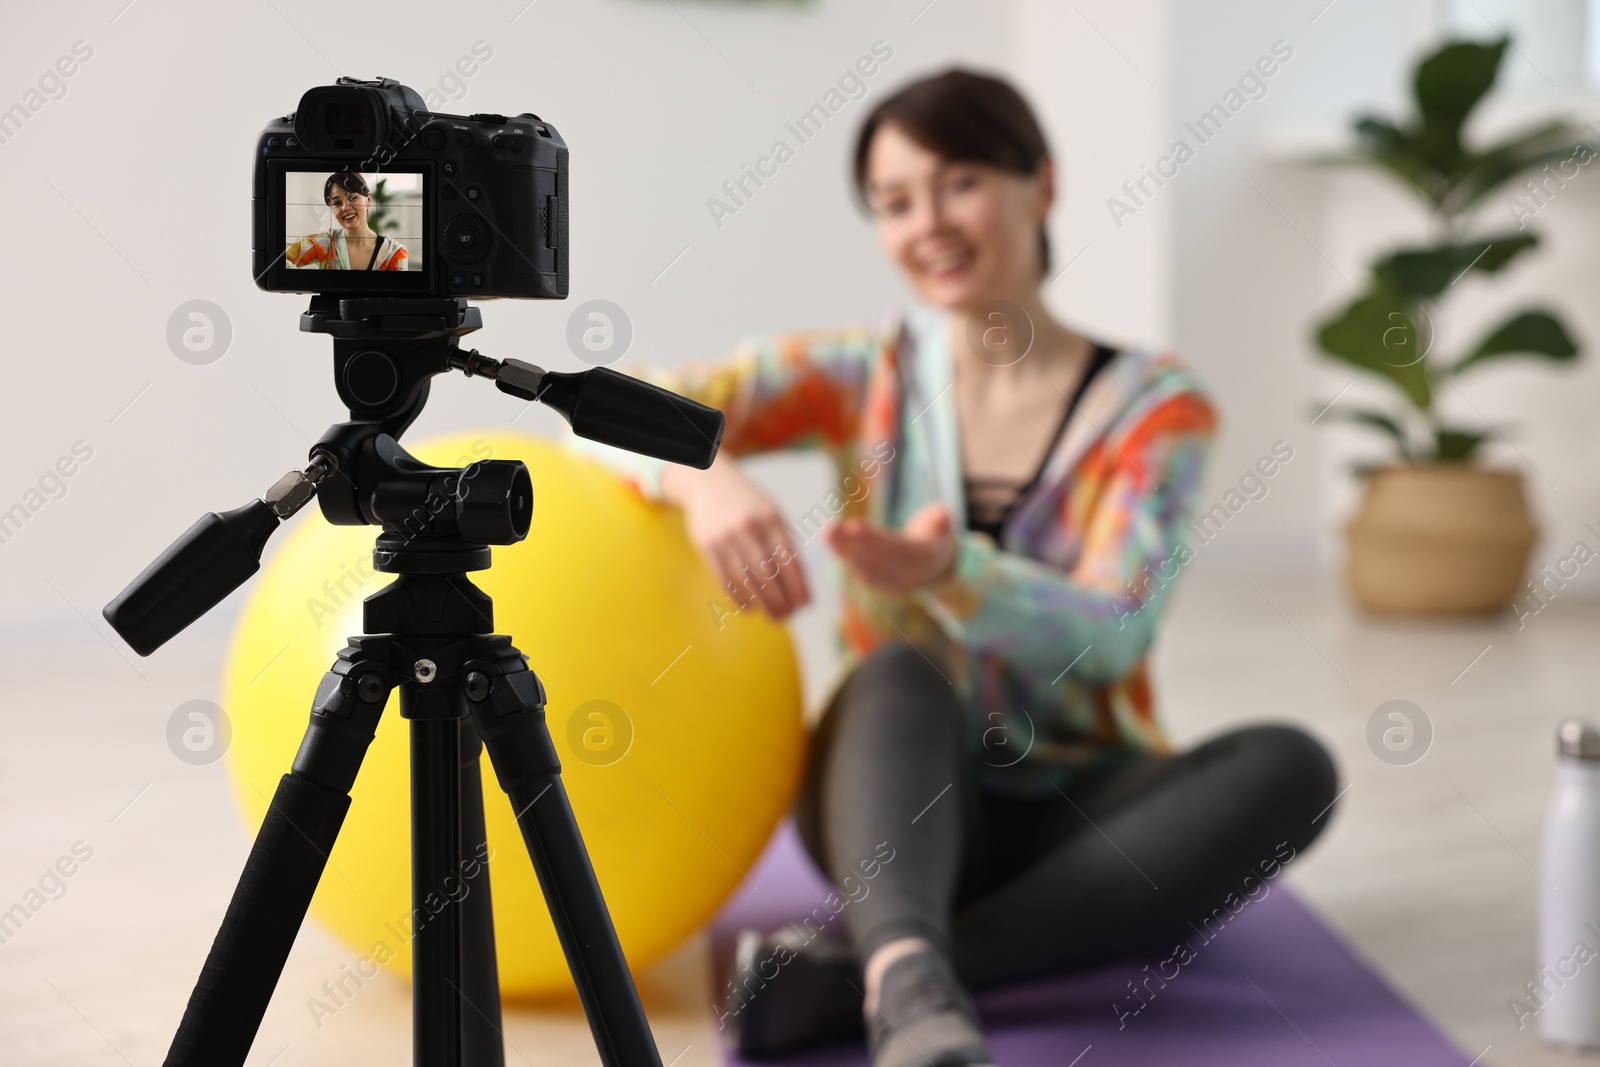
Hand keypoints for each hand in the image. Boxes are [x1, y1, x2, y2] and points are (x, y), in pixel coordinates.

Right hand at [663, 453, 809, 619]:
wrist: (708, 481)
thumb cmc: (747, 503)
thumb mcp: (771, 512)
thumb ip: (784, 541)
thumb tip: (801, 582)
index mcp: (771, 518)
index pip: (789, 559)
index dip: (799, 586)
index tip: (806, 604)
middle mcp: (749, 527)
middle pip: (768, 574)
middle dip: (781, 601)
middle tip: (789, 616)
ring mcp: (725, 537)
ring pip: (746, 581)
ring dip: (763, 604)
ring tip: (774, 616)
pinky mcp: (706, 546)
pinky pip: (725, 580)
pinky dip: (739, 598)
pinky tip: (750, 608)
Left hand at [824, 501, 957, 594]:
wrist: (936, 566)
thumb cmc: (935, 535)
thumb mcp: (943, 524)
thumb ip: (940, 519)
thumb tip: (940, 514)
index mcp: (926, 558)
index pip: (898, 550)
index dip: (876, 540)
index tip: (854, 527)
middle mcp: (908, 576)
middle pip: (876, 561)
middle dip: (851, 545)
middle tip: (830, 528)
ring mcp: (892, 584)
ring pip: (864, 568)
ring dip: (842, 550)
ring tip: (827, 531)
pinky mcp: (878, 584)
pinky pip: (859, 571)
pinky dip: (843, 555)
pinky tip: (830, 540)